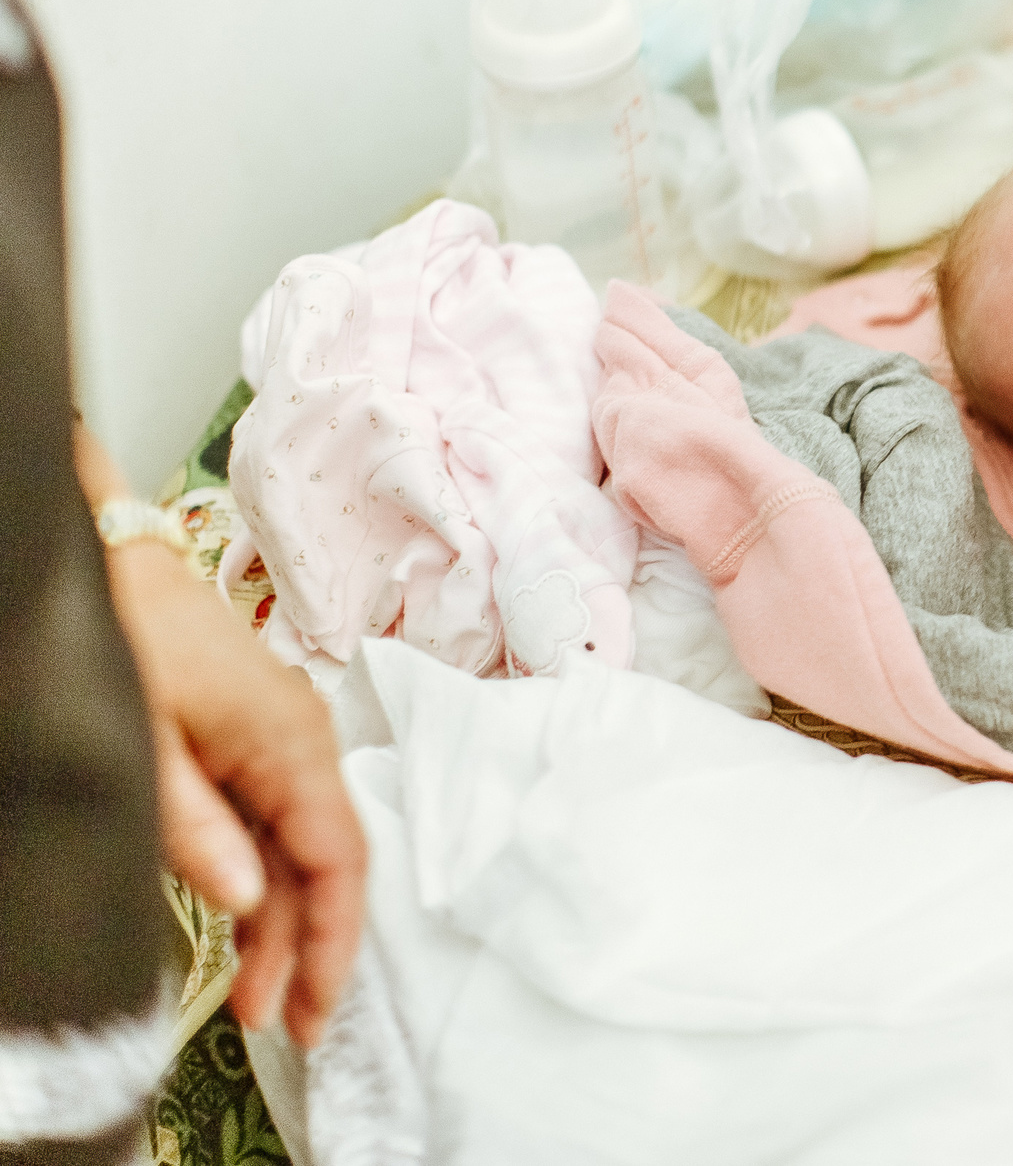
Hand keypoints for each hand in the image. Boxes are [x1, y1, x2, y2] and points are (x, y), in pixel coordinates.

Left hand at [76, 428, 364, 1049]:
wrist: (103, 558)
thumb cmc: (126, 634)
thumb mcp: (144, 745)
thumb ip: (196, 829)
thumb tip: (249, 906)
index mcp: (292, 741)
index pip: (337, 859)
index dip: (334, 941)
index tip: (316, 1008)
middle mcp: (303, 740)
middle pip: (324, 862)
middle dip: (309, 948)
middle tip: (283, 1026)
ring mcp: (281, 738)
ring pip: (299, 847)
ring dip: (284, 922)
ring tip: (258, 996)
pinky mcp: (254, 738)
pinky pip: (276, 821)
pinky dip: (266, 881)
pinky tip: (246, 928)